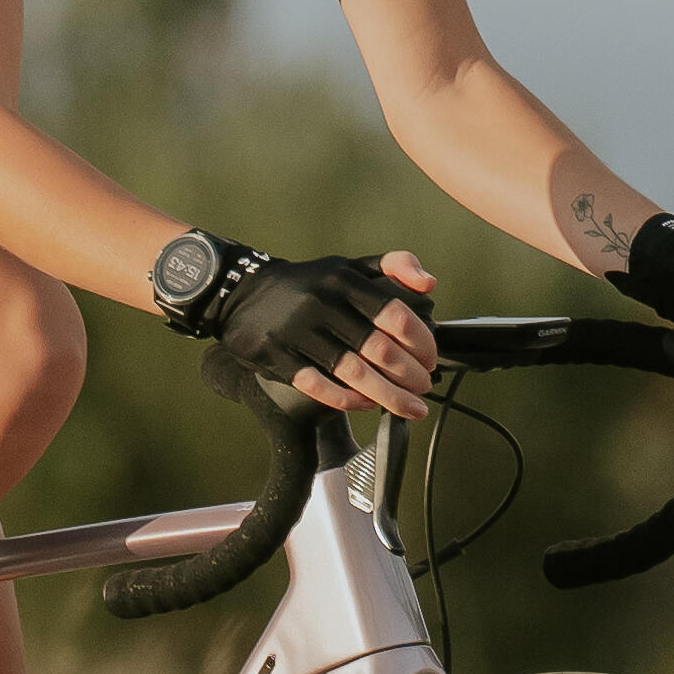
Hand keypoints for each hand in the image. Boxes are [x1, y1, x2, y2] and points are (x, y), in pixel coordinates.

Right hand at [209, 248, 440, 420]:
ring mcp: (298, 332)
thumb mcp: (348, 267)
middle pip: (379, 349)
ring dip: (389, 396)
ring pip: (354, 373)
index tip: (431, 359)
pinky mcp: (278, 356)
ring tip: (411, 407)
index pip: (395, 315)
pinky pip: (320, 386)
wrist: (241, 294)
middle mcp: (322, 304)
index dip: (421, 342)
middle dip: (410, 375)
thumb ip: (394, 266)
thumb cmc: (307, 285)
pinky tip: (368, 405)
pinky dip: (349, 400)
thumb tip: (429, 284)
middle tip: (424, 388)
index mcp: (344, 281)